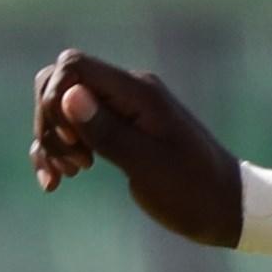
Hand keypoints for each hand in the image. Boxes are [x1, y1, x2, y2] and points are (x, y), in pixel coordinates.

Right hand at [30, 48, 241, 242]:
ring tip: (67, 177)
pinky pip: (69, 131)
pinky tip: (56, 183)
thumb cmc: (190, 188)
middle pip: (57, 83)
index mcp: (138, 92)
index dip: (54, 101)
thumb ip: (106, 129)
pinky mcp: (114, 131)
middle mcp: (127, 93)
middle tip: (71, 164)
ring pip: (57, 109)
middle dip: (48, 124)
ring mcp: (119, 110)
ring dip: (50, 143)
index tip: (72, 142)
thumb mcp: (147, 164)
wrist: (223, 205)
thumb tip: (66, 94)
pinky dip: (55, 153)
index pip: (72, 66)